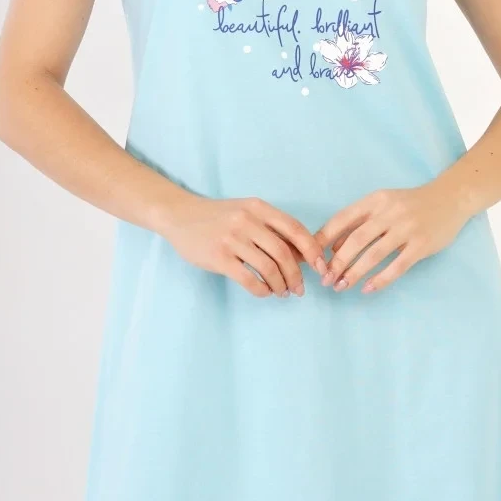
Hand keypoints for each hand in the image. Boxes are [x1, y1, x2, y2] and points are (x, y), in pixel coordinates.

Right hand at [161, 191, 327, 298]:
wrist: (179, 216)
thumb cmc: (218, 216)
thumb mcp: (247, 212)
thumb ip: (272, 230)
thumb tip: (302, 256)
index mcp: (259, 208)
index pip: (295, 230)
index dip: (312, 251)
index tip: (320, 268)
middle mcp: (247, 221)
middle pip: (283, 253)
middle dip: (296, 276)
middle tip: (299, 289)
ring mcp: (232, 239)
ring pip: (268, 268)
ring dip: (280, 285)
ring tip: (282, 292)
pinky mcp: (218, 257)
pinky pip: (248, 279)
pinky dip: (261, 290)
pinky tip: (264, 292)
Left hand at [313, 178, 469, 294]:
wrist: (450, 198)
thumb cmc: (410, 204)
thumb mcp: (383, 204)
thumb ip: (360, 222)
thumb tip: (333, 249)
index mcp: (375, 200)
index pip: (342, 219)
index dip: (324, 239)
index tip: (312, 258)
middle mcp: (389, 212)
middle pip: (355, 240)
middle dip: (337, 262)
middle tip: (326, 280)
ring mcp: (406, 228)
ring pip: (374, 254)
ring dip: (355, 273)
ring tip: (341, 286)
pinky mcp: (421, 245)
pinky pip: (397, 266)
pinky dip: (381, 279)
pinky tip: (368, 289)